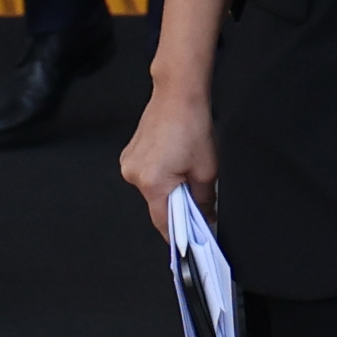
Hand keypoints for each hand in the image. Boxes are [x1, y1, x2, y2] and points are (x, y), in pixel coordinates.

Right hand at [121, 73, 219, 235]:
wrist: (177, 93)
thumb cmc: (191, 124)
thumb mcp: (207, 169)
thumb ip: (204, 200)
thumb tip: (205, 217)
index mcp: (152, 182)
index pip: (164, 223)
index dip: (180, 235)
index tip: (190, 243)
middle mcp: (135, 174)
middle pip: (158, 206)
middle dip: (178, 206)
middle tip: (196, 196)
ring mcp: (130, 163)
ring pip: (153, 191)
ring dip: (169, 189)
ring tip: (186, 170)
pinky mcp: (130, 154)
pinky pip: (147, 175)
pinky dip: (161, 175)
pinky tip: (175, 161)